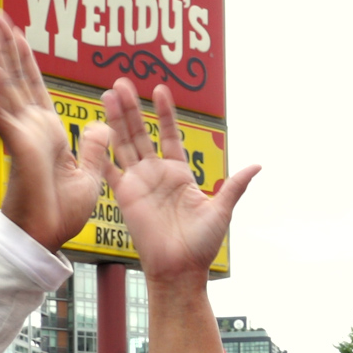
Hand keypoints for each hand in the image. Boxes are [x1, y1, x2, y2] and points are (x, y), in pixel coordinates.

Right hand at [0, 7, 103, 251]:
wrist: (46, 238)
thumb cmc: (61, 214)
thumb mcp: (91, 177)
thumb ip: (95, 149)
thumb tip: (101, 126)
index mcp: (46, 131)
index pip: (32, 85)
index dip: (24, 58)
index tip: (16, 31)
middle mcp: (30, 127)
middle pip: (14, 76)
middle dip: (4, 43)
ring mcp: (22, 135)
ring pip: (5, 87)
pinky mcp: (19, 148)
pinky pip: (6, 115)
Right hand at [89, 78, 258, 280]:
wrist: (180, 269)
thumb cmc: (202, 244)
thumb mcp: (221, 210)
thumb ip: (235, 185)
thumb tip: (257, 165)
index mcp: (179, 174)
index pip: (169, 135)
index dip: (165, 113)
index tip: (160, 89)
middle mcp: (157, 174)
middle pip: (141, 133)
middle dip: (132, 108)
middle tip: (122, 82)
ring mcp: (139, 183)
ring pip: (124, 144)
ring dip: (115, 120)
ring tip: (108, 94)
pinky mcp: (125, 196)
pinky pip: (111, 170)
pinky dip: (103, 151)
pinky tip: (95, 129)